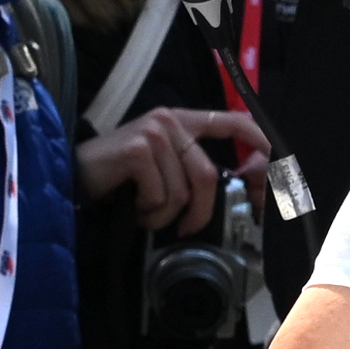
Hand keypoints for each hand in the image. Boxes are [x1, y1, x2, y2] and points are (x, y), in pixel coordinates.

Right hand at [73, 103, 253, 230]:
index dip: (259, 140)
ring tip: (145, 211)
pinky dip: (150, 212)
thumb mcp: (161, 170)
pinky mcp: (138, 149)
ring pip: (184, 191)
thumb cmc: (118, 181)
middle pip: (209, 175)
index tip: (278, 160)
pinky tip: (134, 207)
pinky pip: (162, 195)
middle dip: (201, 212)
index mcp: (180, 121)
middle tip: (186, 227)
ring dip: (166, 215)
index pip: (232, 120)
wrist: (71, 181)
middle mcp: (169, 120)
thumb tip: (241, 186)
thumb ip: (194, 170)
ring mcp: (153, 132)